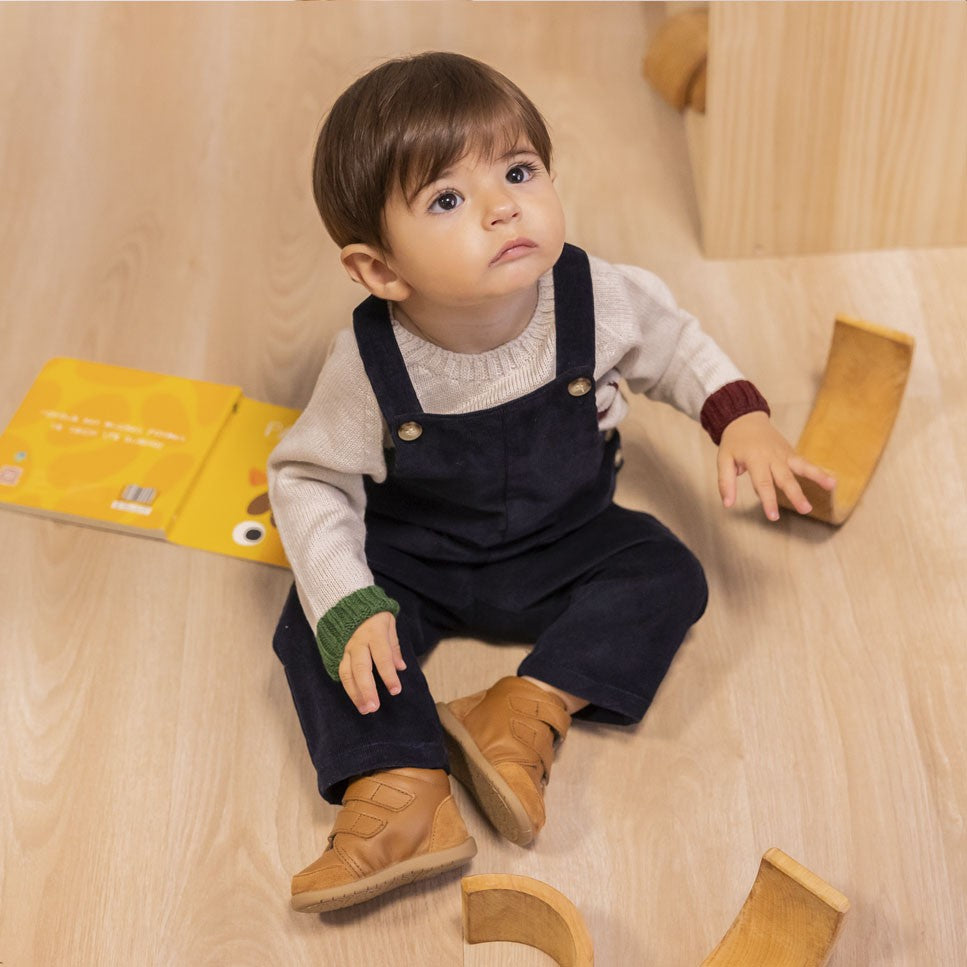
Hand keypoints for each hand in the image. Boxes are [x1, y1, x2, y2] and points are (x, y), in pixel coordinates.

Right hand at [338, 611, 405, 713]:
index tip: (396, 691)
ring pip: (346, 673)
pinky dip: (347, 686)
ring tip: (364, 709)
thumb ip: (394, 646)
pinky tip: (355, 698)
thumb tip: (401, 667)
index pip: (382, 657)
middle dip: (367, 690)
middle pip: (361, 668)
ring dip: (355, 693)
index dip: (389, 675)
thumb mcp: (388, 623)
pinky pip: (340, 672)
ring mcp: (344, 648)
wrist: (345, 601)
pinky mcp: (335, 652)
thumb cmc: (373, 614)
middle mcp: (357, 642)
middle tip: (373, 708)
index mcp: (373, 633)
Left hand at [717, 411, 835, 520]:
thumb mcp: (723, 460)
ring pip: (802, 467)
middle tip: (805, 509)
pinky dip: (819, 471)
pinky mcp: (791, 454)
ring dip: (817, 477)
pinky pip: (806, 463)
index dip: (768, 500)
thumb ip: (725, 483)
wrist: (745, 419)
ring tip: (831, 486)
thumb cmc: (734, 443)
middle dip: (795, 495)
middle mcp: (773, 457)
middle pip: (785, 478)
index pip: (763, 483)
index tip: (773, 517)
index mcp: (755, 459)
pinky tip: (833, 481)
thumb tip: (728, 504)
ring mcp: (784, 454)